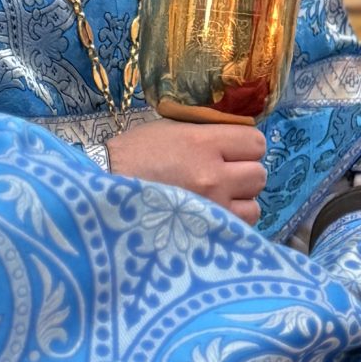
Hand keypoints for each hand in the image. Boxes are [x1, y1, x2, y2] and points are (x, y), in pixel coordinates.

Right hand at [109, 118, 268, 223]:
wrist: (102, 192)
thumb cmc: (132, 155)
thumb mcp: (170, 129)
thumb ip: (207, 132)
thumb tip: (237, 137)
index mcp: (203, 142)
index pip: (256, 143)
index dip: (246, 147)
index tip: (232, 152)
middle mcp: (213, 175)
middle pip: (259, 175)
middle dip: (244, 174)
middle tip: (223, 176)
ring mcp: (211, 208)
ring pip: (254, 207)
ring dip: (240, 203)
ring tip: (217, 200)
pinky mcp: (205, 233)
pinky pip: (238, 229)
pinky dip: (229, 224)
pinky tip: (211, 218)